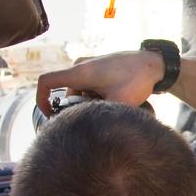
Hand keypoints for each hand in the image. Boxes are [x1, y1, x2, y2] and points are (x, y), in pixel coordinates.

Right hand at [34, 50, 164, 114]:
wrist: (154, 64)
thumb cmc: (136, 80)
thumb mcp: (118, 104)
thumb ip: (99, 116)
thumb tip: (90, 131)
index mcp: (80, 73)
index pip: (46, 82)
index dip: (41, 100)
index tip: (49, 115)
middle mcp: (81, 66)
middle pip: (66, 91)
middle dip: (75, 107)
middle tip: (93, 118)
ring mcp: (90, 65)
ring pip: (79, 89)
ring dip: (88, 102)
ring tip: (110, 107)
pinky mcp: (99, 67)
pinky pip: (88, 84)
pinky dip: (95, 95)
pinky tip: (113, 100)